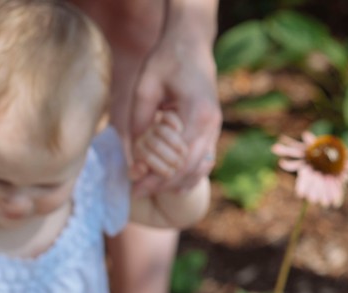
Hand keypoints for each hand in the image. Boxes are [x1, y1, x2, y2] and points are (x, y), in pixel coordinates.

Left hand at [130, 28, 220, 193]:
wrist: (191, 43)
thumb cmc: (166, 61)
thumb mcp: (145, 86)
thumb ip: (140, 120)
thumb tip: (135, 155)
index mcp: (198, 114)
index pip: (177, 159)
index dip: (154, 177)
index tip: (133, 186)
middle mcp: (212, 124)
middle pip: (189, 169)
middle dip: (162, 185)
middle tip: (136, 193)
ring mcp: (215, 127)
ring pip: (199, 168)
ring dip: (175, 183)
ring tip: (149, 190)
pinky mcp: (211, 128)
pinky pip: (203, 160)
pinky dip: (187, 175)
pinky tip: (169, 185)